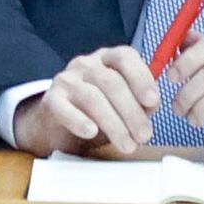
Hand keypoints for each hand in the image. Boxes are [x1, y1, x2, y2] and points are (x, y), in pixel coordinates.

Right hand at [13, 48, 164, 155]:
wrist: (58, 125)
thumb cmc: (99, 112)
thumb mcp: (124, 104)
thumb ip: (140, 102)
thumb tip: (151, 106)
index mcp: (108, 59)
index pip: (125, 58)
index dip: (141, 79)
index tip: (153, 102)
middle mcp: (86, 64)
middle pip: (111, 83)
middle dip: (132, 112)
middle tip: (144, 136)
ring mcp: (66, 80)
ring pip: (92, 97)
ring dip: (114, 124)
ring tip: (127, 145)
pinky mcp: (50, 99)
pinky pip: (64, 108)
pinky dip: (79, 121)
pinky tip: (91, 132)